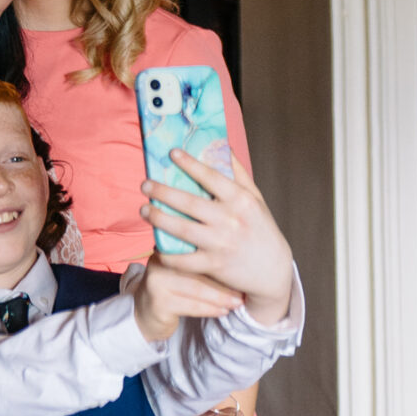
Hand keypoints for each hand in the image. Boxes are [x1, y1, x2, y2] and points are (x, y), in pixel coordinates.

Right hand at [133, 250, 243, 345]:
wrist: (145, 314)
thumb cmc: (171, 289)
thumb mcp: (181, 269)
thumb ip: (198, 259)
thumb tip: (238, 256)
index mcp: (167, 247)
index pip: (197, 250)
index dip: (220, 259)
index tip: (242, 267)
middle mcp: (158, 262)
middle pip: (198, 270)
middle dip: (224, 281)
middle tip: (243, 289)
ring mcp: (156, 283)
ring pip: (196, 289)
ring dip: (220, 297)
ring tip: (237, 302)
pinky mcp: (158, 304)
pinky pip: (190, 306)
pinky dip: (210, 309)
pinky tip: (223, 311)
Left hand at [141, 150, 295, 326]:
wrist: (273, 270)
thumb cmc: (261, 229)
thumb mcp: (256, 198)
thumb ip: (238, 173)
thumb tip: (222, 145)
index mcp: (240, 200)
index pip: (211, 177)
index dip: (190, 164)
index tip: (171, 153)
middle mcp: (230, 220)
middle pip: (190, 203)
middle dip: (163, 192)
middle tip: (145, 184)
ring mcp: (221, 244)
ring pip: (183, 230)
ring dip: (159, 219)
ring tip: (143, 209)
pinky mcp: (214, 265)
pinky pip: (185, 260)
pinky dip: (168, 255)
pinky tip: (156, 246)